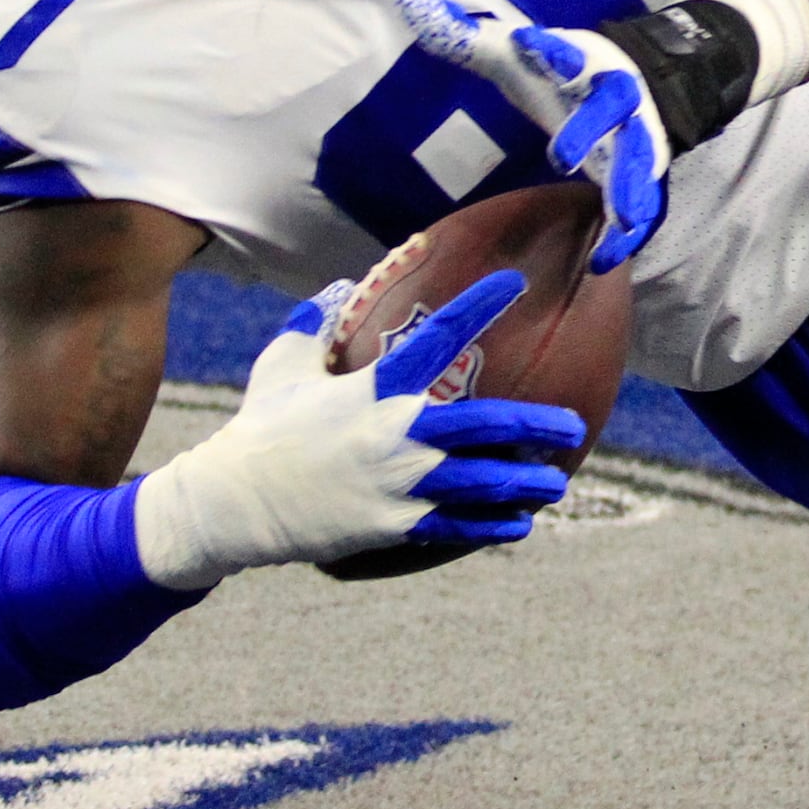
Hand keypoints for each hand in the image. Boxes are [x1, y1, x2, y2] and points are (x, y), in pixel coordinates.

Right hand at [132, 270, 587, 587]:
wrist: (234, 503)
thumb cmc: (260, 428)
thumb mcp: (282, 365)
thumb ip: (314, 324)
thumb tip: (338, 286)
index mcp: (376, 388)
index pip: (440, 335)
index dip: (479, 304)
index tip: (516, 282)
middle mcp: (397, 433)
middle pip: (484, 424)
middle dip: (535, 423)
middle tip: (574, 422)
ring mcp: (399, 483)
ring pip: (481, 481)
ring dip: (525, 481)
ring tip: (558, 479)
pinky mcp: (393, 525)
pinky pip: (455, 526)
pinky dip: (492, 525)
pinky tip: (521, 524)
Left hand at [388, 0, 668, 271]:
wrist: (642, 81)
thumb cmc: (561, 71)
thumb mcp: (513, 51)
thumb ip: (460, 33)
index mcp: (580, 60)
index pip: (564, 51)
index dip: (549, 49)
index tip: (524, 44)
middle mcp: (613, 96)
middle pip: (606, 110)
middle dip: (587, 130)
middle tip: (563, 156)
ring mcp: (634, 136)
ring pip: (636, 162)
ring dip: (629, 188)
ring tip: (619, 217)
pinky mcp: (642, 171)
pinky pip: (641, 204)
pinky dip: (628, 232)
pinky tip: (608, 260)